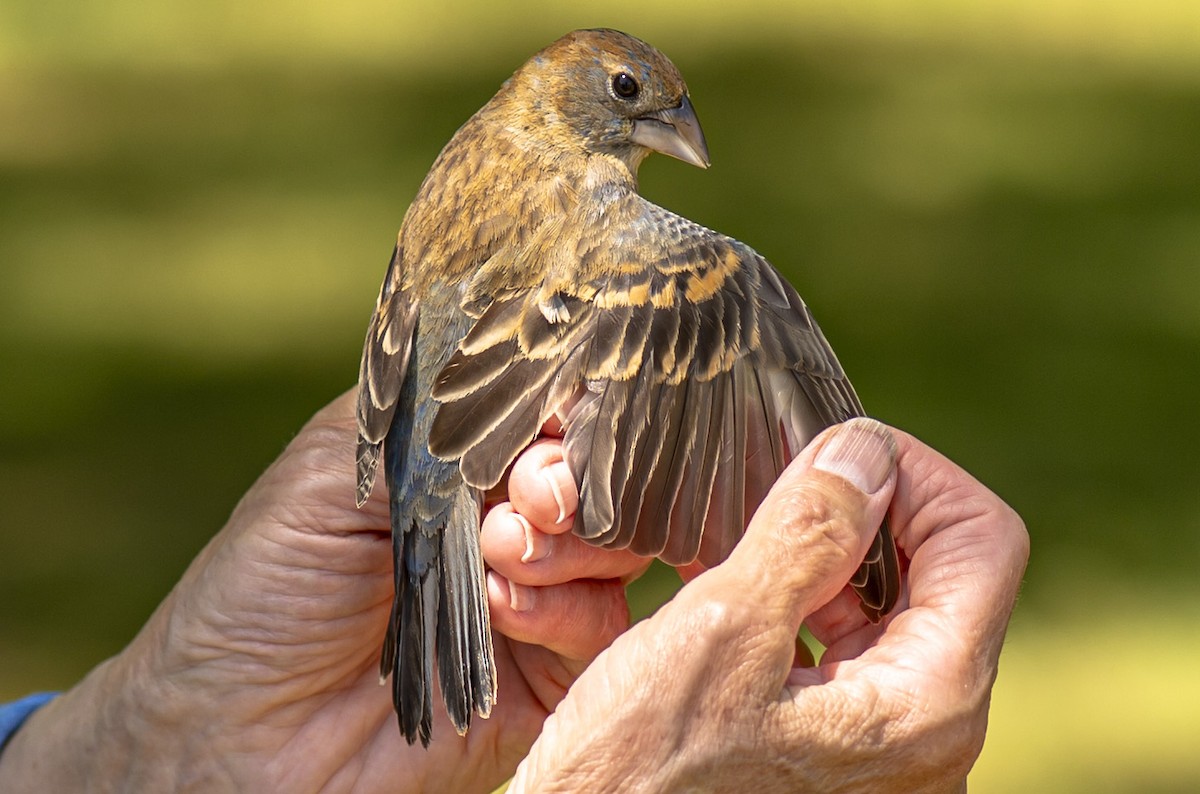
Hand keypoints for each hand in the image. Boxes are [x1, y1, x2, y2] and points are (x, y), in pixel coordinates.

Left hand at [0, 390, 647, 792]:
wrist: (244, 735)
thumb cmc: (266, 588)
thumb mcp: (333, 468)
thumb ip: (430, 418)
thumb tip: (533, 389)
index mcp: (458, 456)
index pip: (547, 405)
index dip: (563, 408)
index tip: (543, 430)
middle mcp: (505, 514)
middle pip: (599, 471)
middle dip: (571, 475)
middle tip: (527, 498)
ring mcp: (534, 589)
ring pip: (616, 542)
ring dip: (567, 542)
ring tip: (500, 555)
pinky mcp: (550, 666)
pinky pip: (604, 623)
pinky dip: (564, 609)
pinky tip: (503, 612)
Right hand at [510, 418, 1028, 792]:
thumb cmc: (643, 773)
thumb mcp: (720, 633)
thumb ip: (805, 534)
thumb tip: (863, 454)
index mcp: (928, 706)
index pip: (984, 541)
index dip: (916, 473)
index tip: (833, 449)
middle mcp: (926, 733)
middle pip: (944, 570)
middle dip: (868, 505)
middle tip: (785, 474)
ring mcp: (880, 745)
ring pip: (891, 604)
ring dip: (828, 546)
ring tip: (750, 520)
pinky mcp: (832, 748)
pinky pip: (845, 645)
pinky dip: (802, 594)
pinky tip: (736, 576)